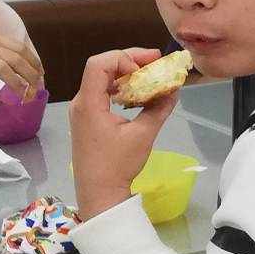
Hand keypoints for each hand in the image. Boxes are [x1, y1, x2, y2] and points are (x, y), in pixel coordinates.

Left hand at [69, 48, 178, 218]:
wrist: (98, 194)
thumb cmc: (117, 166)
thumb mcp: (143, 135)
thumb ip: (158, 108)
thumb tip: (173, 90)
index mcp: (89, 103)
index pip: (99, 63)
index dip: (123, 59)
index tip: (144, 71)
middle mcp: (81, 102)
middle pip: (102, 67)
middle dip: (130, 60)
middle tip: (156, 60)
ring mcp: (82, 110)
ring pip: (102, 79)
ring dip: (127, 73)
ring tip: (150, 75)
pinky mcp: (87, 118)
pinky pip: (102, 92)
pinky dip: (121, 87)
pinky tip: (138, 94)